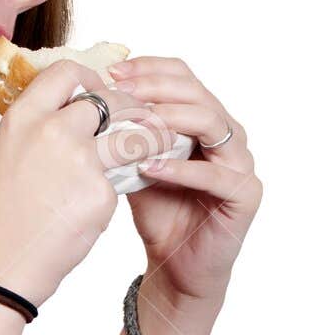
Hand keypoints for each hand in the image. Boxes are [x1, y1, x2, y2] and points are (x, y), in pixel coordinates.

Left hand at [105, 55, 262, 306]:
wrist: (176, 266)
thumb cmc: (159, 213)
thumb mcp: (135, 164)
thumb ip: (126, 133)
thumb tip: (90, 101)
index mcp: (204, 119)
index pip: (182, 76)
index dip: (149, 68)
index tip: (112, 73)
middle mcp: (228, 134)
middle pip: (197, 93)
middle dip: (155, 88)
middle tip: (120, 93)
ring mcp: (241, 163)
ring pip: (212, 123)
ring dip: (170, 119)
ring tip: (135, 122)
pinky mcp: (245, 195)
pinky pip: (215, 174)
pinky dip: (181, 169)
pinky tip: (149, 167)